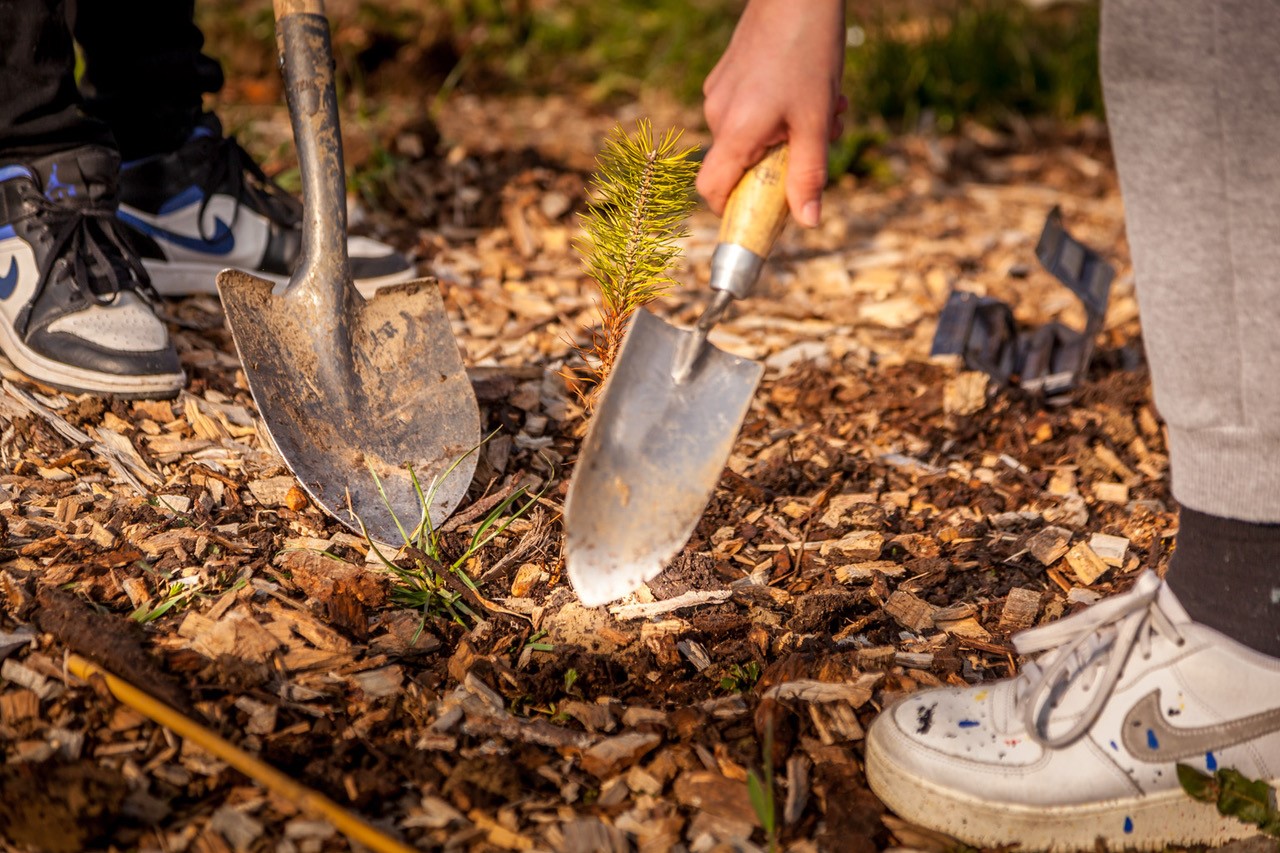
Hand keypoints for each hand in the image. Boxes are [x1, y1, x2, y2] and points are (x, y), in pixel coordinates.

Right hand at [698, 0, 846, 227]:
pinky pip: (749, 110)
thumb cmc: (808, 51)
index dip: (731, 210)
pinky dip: (778, 111)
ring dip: (788, 132)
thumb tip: (808, 222)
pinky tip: (806, 85)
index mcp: (735, 131)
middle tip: (823, 137)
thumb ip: (809, 174)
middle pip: (741, 163)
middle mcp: (718, 114)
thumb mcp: (817, 120)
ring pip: (751, 135)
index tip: (761, 213)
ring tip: (826, 104)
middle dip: (783, 162)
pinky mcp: (727, 74)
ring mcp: (720, 92)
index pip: (712, 190)